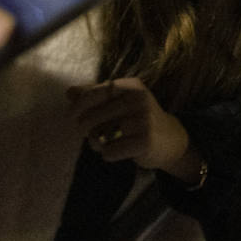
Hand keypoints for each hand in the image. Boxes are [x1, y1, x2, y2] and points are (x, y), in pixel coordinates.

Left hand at [67, 78, 193, 175]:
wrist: (171, 139)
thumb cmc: (139, 118)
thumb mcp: (121, 101)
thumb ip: (96, 95)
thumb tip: (69, 92)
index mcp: (131, 86)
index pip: (95, 93)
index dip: (78, 105)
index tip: (71, 116)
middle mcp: (138, 99)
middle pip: (93, 116)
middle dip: (84, 129)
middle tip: (88, 135)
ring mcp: (143, 120)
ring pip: (99, 135)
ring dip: (96, 143)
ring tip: (105, 143)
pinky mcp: (145, 141)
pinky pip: (110, 151)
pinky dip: (108, 154)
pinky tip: (117, 151)